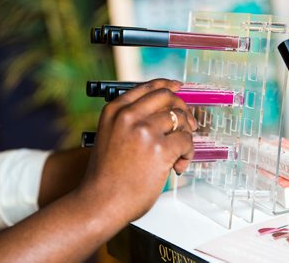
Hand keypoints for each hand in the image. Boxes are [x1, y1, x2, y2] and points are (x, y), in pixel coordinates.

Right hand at [84, 78, 196, 222]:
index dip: (167, 86)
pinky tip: (178, 166)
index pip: (147, 87)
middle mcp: (129, 116)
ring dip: (186, 137)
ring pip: (180, 119)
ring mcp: (145, 130)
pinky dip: (188, 154)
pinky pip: (186, 141)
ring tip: (179, 155)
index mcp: (115, 110)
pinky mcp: (160, 148)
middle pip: (167, 97)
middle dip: (182, 109)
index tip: (177, 87)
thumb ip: (130, 121)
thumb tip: (164, 115)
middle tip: (188, 125)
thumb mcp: (109, 137)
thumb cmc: (106, 176)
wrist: (100, 202)